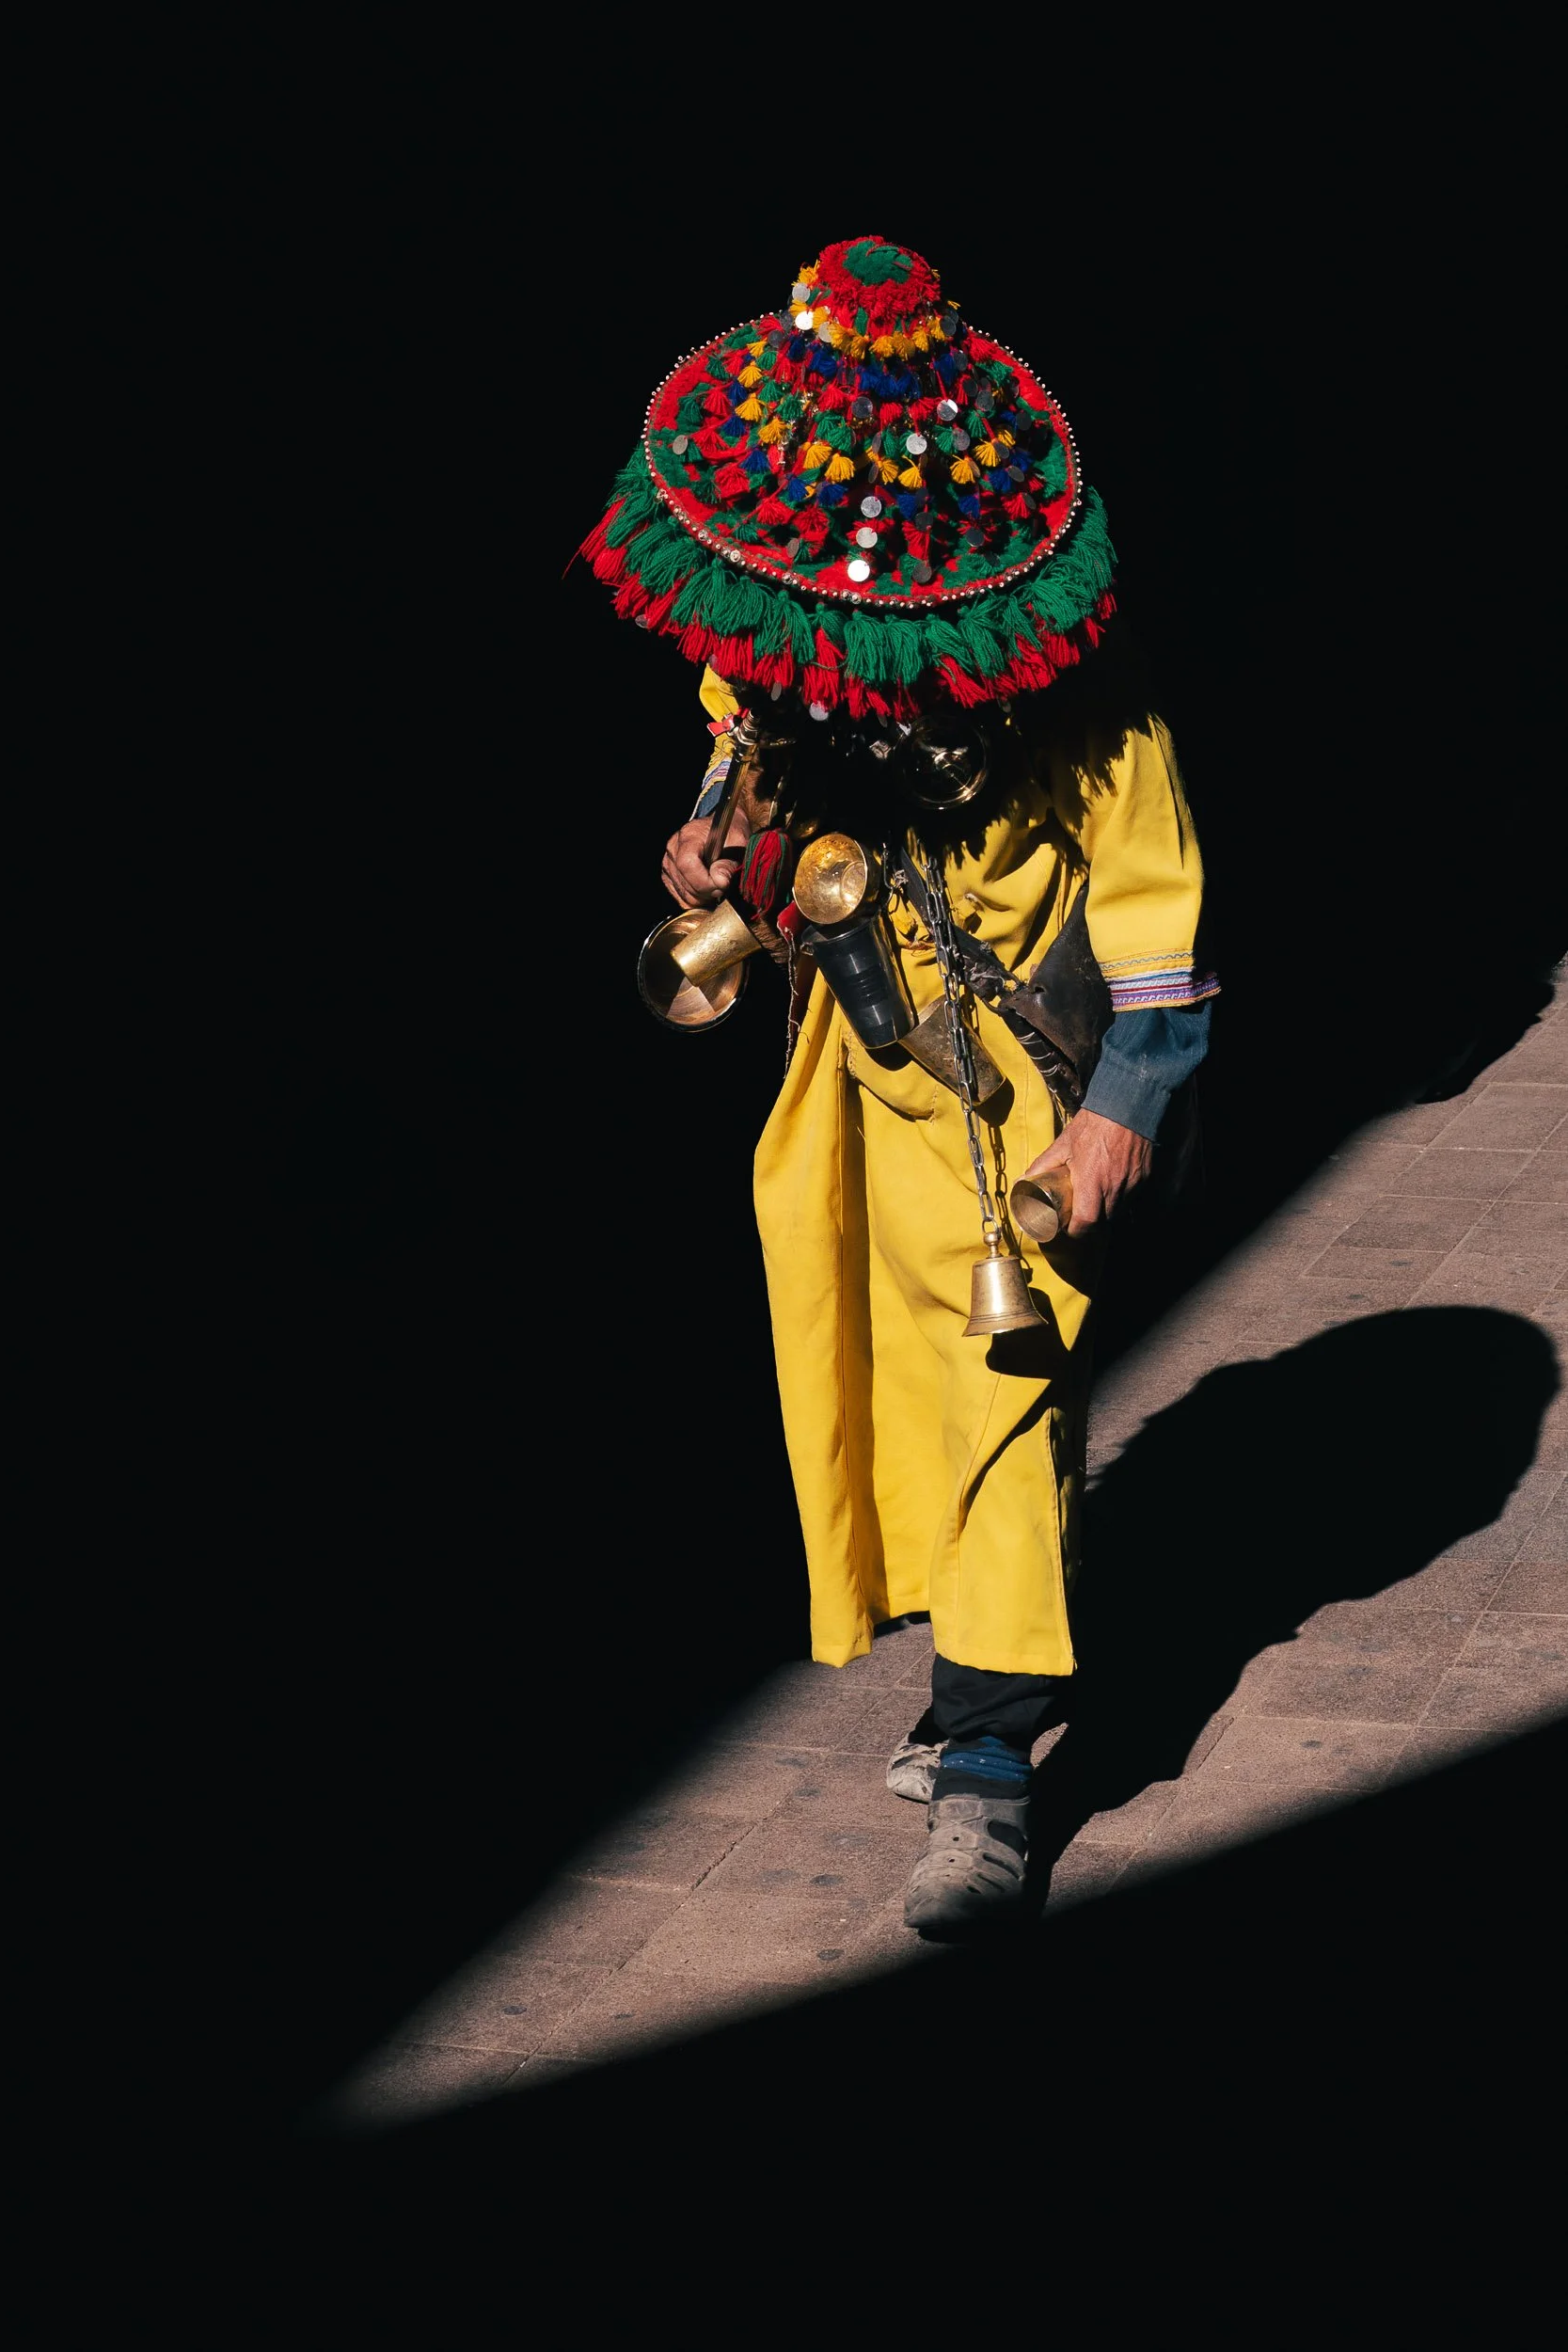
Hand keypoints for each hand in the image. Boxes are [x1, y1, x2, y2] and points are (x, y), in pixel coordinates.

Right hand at [661, 811, 749, 909]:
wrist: (724, 831)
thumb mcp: (739, 842)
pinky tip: (709, 889)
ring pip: (685, 896)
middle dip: (710, 891)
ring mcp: (668, 864)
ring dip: (706, 897)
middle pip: (687, 884)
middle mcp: (673, 849)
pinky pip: (683, 900)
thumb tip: (720, 881)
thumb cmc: (732, 835)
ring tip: (717, 884)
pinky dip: (699, 901)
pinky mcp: (669, 878)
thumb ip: (729, 862)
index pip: (687, 864)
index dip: (705, 881)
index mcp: (689, 835)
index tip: (724, 884)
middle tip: (725, 884)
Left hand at [1022, 1108, 1152, 1233]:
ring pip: (1118, 1212)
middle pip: (1102, 1223)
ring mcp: (1131, 1184)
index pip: (1086, 1223)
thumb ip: (1043, 1164)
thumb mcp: (1063, 1144)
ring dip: (1105, 1213)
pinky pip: (1131, 1198)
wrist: (1127, 1107)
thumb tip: (1022, 1180)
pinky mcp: (1144, 1178)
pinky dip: (1120, 1199)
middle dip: (1089, 1224)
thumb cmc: (1093, 1124)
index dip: (1076, 1230)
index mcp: (1091, 1182)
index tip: (1069, 1227)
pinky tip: (1111, 1188)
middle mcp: (1113, 1188)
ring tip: (1094, 1202)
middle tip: (1078, 1215)